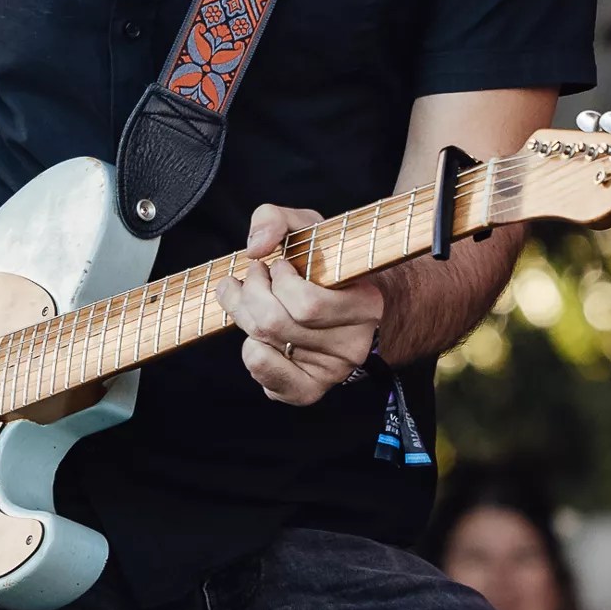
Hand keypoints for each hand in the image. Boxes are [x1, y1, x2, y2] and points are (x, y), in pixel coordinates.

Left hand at [227, 204, 381, 404]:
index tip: (279, 264)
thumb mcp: (308, 229)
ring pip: (264, 345)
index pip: (308, 305)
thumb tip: (255, 248)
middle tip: (256, 276)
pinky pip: (266, 377)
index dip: (279, 280)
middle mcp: (352, 346)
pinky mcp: (309, 390)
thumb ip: (275, 219)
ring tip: (253, 298)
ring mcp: (331, 372)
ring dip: (245, 315)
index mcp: (365, 305)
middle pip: (275, 324)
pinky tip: (261, 334)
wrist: (350, 304)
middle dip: (252, 293)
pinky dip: (251, 351)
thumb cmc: (327, 264)